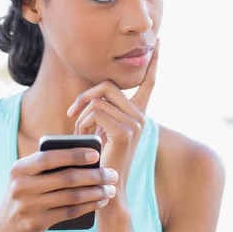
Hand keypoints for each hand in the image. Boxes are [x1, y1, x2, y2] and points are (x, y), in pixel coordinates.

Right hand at [0, 147, 118, 231]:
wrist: (6, 228)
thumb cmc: (25, 194)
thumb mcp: (27, 176)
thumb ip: (47, 165)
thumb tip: (87, 156)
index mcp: (19, 168)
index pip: (49, 157)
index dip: (74, 155)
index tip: (96, 154)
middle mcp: (21, 186)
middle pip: (66, 178)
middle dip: (94, 175)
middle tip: (112, 174)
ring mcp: (29, 206)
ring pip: (71, 196)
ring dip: (96, 192)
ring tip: (111, 188)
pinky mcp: (37, 223)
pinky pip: (70, 212)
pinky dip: (89, 206)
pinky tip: (101, 201)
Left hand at [67, 38, 159, 194]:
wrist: (108, 188)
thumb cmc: (101, 160)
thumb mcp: (102, 132)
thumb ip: (102, 114)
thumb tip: (88, 101)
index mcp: (139, 114)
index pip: (149, 82)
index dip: (154, 63)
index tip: (160, 43)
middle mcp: (141, 117)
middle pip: (108, 86)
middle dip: (85, 96)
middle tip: (72, 114)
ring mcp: (135, 124)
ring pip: (99, 99)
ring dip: (82, 114)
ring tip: (79, 131)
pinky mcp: (124, 132)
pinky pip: (96, 112)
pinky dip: (83, 121)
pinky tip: (83, 135)